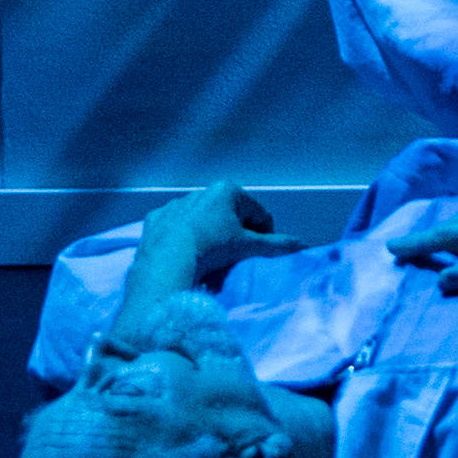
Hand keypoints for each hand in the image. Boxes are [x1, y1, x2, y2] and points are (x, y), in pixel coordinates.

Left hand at [151, 178, 278, 276]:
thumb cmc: (213, 251)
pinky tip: (182, 256)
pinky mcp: (153, 222)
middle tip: (232, 260)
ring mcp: (174, 206)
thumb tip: (304, 245)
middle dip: (233, 235)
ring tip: (206, 261)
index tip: (256, 255)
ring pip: (201, 222)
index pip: (259, 215)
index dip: (263, 236)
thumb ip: (278, 245)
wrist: (166, 267)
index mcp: (227, 190)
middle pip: (229, 217)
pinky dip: (180, 240)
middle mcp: (200, 191)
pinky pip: (174, 230)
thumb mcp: (250, 248)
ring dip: (208, 237)